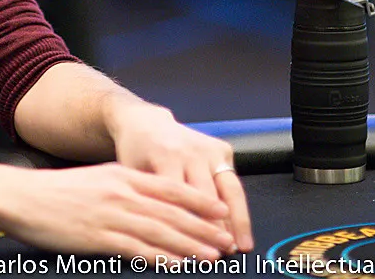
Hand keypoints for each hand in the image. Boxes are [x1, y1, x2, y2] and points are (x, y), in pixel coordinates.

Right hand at [0, 162, 235, 260]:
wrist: (21, 195)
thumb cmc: (55, 191)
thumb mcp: (96, 179)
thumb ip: (123, 187)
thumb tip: (150, 202)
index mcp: (122, 175)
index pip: (171, 187)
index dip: (200, 201)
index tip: (222, 212)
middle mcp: (122, 192)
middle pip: (173, 211)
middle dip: (204, 227)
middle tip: (227, 240)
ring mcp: (111, 214)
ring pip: (161, 231)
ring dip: (191, 245)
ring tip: (213, 256)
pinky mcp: (98, 236)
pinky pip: (137, 249)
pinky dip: (161, 258)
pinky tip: (177, 266)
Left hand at [106, 99, 252, 252]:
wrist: (145, 122)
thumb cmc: (135, 153)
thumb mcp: (132, 175)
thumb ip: (148, 201)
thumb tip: (161, 239)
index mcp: (165, 156)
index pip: (181, 198)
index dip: (189, 226)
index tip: (194, 247)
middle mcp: (191, 151)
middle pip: (209, 196)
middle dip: (217, 227)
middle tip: (223, 252)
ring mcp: (209, 148)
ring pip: (230, 189)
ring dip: (238, 220)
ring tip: (242, 244)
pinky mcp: (222, 148)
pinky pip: (233, 181)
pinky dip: (237, 206)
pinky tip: (240, 227)